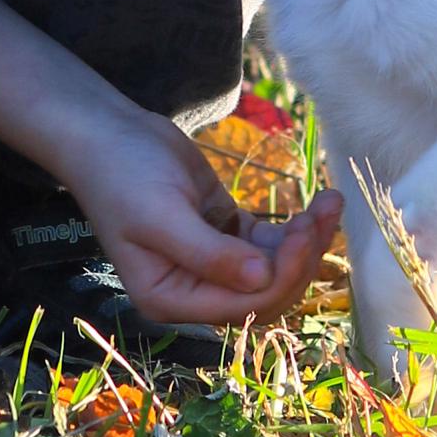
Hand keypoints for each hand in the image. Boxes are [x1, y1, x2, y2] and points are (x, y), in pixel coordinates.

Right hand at [57, 105, 343, 331]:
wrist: (107, 131)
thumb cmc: (123, 174)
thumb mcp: (162, 215)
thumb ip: (210, 253)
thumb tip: (262, 278)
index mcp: (171, 298)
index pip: (241, 305)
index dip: (279, 276)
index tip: (301, 232)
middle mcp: (193, 290)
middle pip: (264, 293)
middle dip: (298, 260)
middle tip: (322, 213)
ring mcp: (212, 263)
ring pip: (274, 269)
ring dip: (304, 242)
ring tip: (329, 203)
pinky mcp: (226, 233)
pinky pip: (269, 244)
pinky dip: (295, 228)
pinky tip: (318, 204)